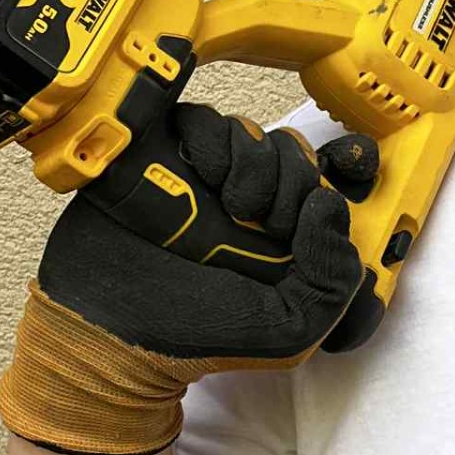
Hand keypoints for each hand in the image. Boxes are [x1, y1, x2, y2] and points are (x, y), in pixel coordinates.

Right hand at [0, 105, 363, 454]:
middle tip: (267, 223)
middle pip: (295, 151)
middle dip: (293, 184)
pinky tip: (201, 178)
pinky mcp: (166, 156)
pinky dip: (212, 142)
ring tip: (230, 207)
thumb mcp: (291, 327)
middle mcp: (252, 198)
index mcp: (287, 233)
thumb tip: (328, 205)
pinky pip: (203, 119)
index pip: (332, 178)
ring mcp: (207, 176)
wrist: (115, 331)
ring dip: (253, 165)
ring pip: (253, 130)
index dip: (340, 177)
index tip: (321, 204)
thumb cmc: (199, 335)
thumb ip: (333, 279)